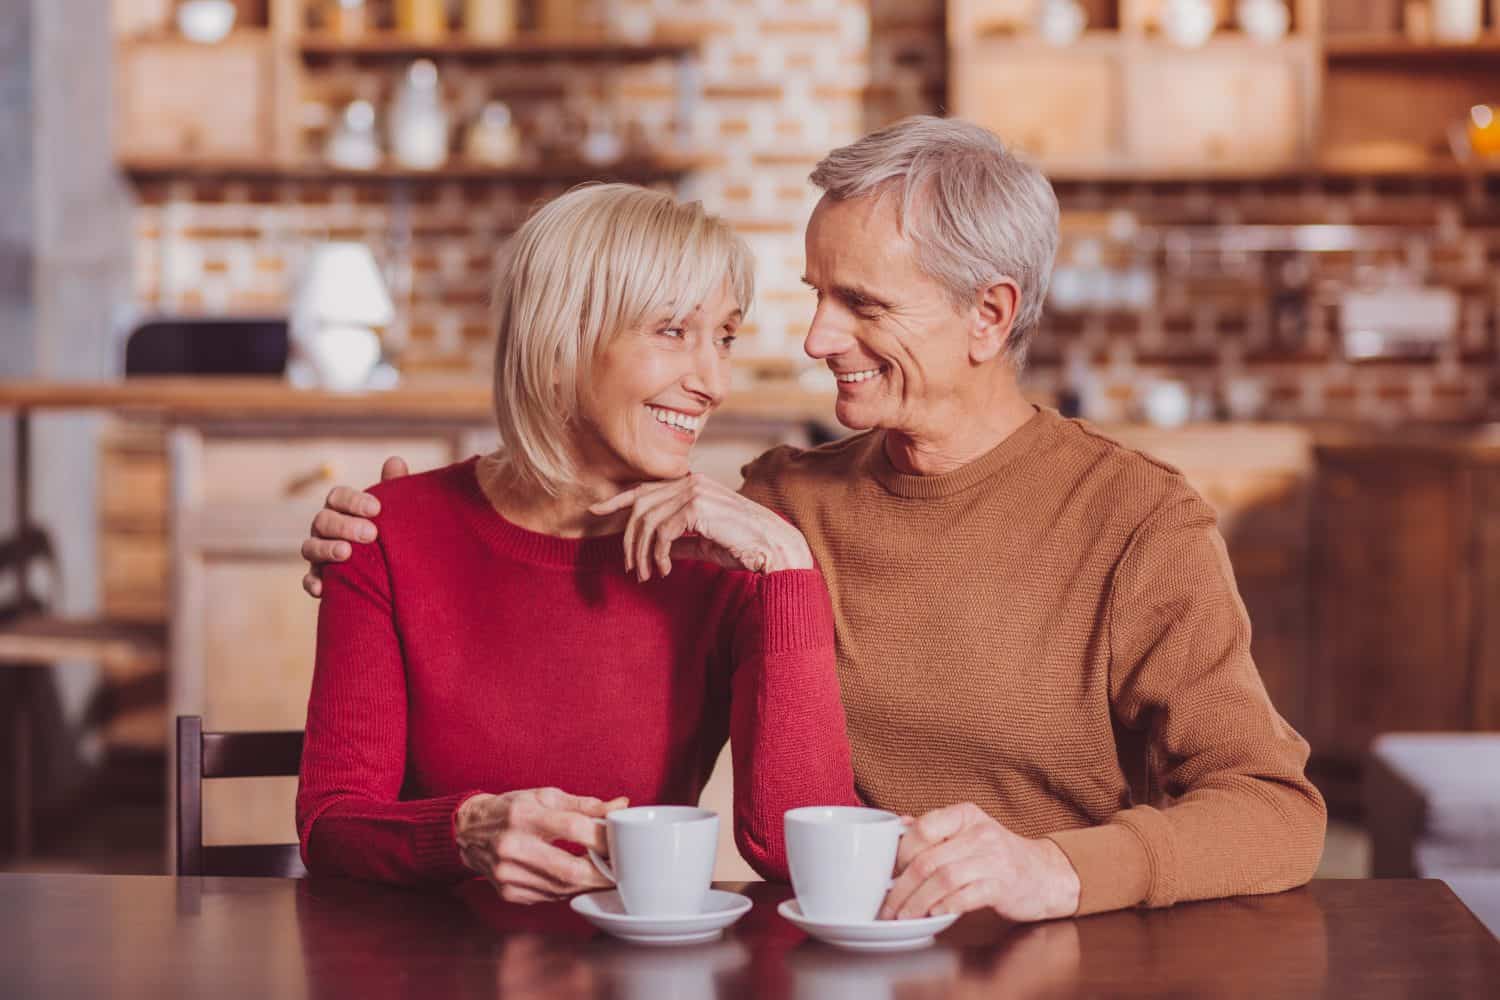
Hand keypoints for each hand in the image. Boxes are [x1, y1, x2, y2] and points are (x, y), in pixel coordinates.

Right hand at [300, 456, 408, 596]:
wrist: (388, 568)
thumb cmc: (388, 529)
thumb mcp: (394, 510)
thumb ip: (393, 487)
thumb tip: (395, 461)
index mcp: (341, 507)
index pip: (338, 496)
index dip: (354, 501)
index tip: (377, 508)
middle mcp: (325, 527)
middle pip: (323, 520)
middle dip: (345, 525)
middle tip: (371, 533)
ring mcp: (319, 552)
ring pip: (310, 547)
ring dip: (326, 549)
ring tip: (346, 553)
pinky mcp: (318, 577)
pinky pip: (308, 579)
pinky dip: (312, 582)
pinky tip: (322, 588)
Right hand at [455, 787, 628, 903]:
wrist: (468, 832)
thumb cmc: (511, 810)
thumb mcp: (544, 797)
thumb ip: (584, 804)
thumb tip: (619, 805)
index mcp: (523, 816)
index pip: (572, 827)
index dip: (601, 837)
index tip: (619, 840)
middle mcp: (512, 847)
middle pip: (568, 868)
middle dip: (601, 873)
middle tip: (621, 870)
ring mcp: (508, 874)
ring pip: (561, 888)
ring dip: (589, 884)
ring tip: (607, 876)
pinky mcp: (508, 892)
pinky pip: (550, 897)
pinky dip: (570, 890)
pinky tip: (580, 881)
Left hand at [588, 473, 813, 581]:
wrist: (773, 549)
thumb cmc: (745, 546)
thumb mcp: (705, 542)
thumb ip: (682, 540)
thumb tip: (661, 549)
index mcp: (692, 484)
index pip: (645, 487)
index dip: (617, 498)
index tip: (595, 509)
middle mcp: (691, 481)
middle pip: (640, 506)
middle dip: (630, 540)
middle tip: (632, 569)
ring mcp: (694, 491)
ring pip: (647, 521)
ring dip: (642, 553)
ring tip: (646, 574)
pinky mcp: (697, 507)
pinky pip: (661, 532)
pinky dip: (657, 554)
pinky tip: (663, 570)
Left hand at [879, 803, 1080, 922]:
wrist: (1045, 874)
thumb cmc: (999, 855)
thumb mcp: (969, 833)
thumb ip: (936, 830)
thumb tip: (899, 826)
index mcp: (965, 815)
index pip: (923, 828)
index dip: (899, 854)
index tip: (887, 874)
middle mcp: (980, 833)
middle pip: (928, 860)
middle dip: (902, 888)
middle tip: (888, 907)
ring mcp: (993, 859)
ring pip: (943, 879)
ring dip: (918, 902)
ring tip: (905, 916)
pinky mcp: (1003, 885)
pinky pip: (967, 896)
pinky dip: (946, 906)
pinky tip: (934, 915)